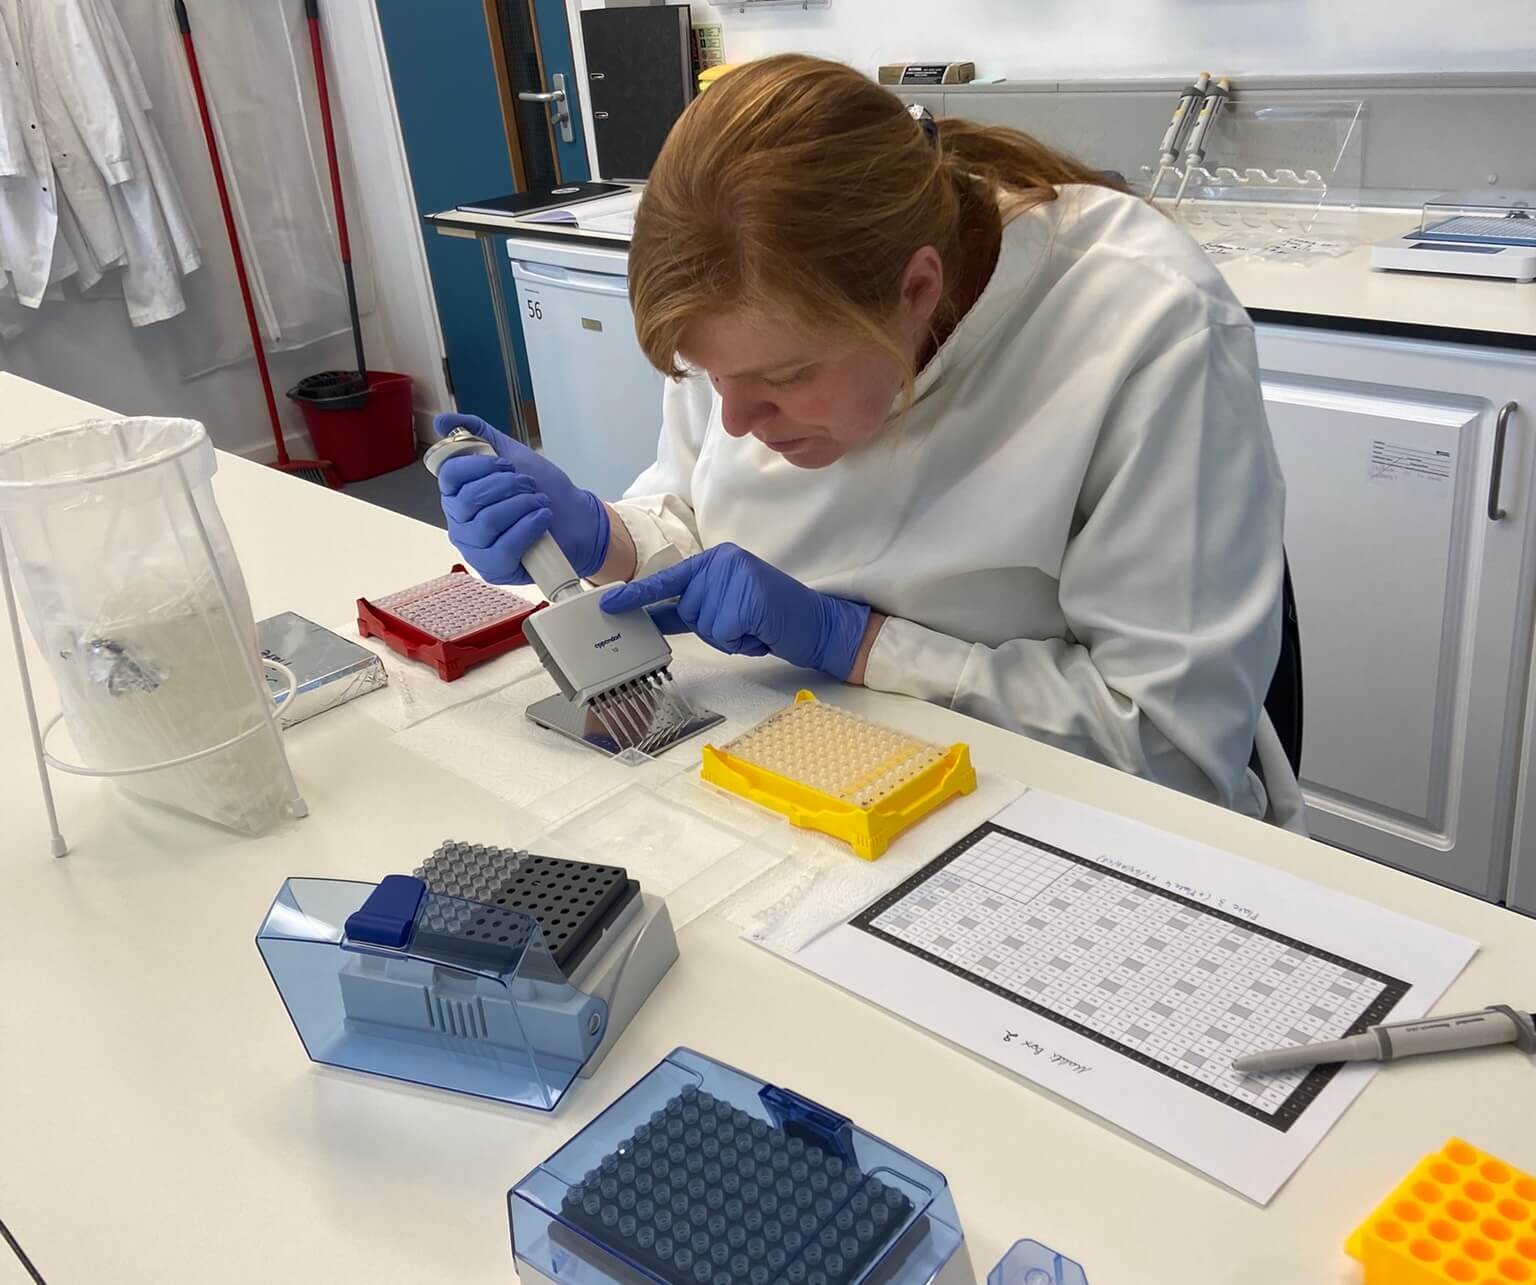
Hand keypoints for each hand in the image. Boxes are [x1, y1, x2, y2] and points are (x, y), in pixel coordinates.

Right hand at [433, 412, 609, 584]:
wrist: (577, 519)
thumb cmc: (542, 489)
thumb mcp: (511, 453)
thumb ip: (477, 434)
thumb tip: (442, 422)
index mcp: (457, 493)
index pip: (449, 475)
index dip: (478, 466)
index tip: (505, 464)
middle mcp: (459, 522)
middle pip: (468, 499)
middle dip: (507, 486)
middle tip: (529, 484)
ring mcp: (475, 548)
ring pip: (487, 522)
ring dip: (521, 505)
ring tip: (540, 501)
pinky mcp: (494, 568)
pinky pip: (504, 546)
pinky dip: (528, 527)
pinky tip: (543, 518)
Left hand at [599, 543, 870, 679]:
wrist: (818, 623)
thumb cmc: (772, 617)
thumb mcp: (727, 605)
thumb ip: (691, 607)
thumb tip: (651, 616)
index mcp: (715, 559)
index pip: (668, 579)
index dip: (637, 596)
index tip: (607, 605)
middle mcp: (722, 561)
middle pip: (688, 611)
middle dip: (714, 627)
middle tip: (746, 622)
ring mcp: (735, 578)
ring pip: (705, 626)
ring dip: (729, 637)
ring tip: (756, 626)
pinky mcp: (747, 599)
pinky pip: (724, 635)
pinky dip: (743, 641)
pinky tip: (763, 630)